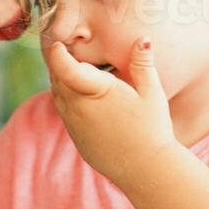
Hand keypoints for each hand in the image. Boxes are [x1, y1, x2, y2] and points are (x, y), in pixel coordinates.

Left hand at [45, 38, 175, 185]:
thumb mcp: (152, 93)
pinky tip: (83, 95)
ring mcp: (73, 125)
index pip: (64, 68)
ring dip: (62, 80)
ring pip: (58, 96)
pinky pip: (64, 112)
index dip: (56, 53)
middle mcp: (77, 109)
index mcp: (94, 93)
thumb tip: (142, 38)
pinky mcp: (76, 138)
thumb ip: (143, 63)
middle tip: (66, 48)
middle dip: (59, 63)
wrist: (146, 170)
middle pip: (57, 79)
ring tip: (74, 68)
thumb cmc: (152, 129)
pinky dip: (67, 99)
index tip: (58, 43)